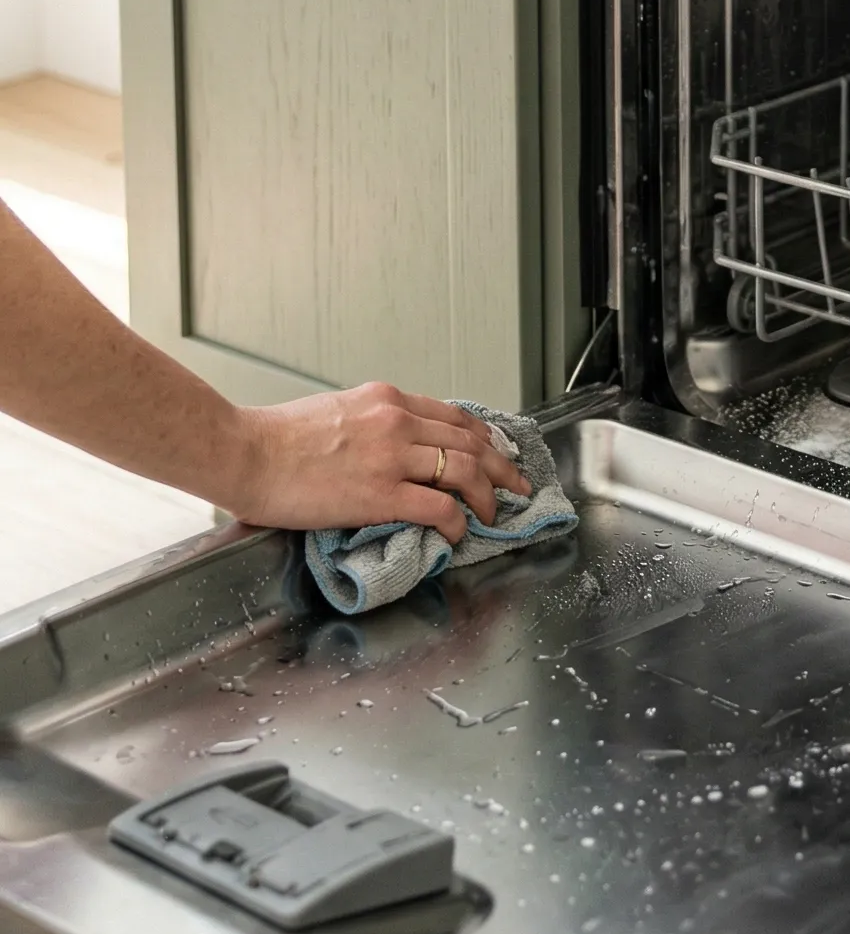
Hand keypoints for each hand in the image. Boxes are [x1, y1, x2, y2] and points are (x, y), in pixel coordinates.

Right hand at [225, 385, 531, 542]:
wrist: (247, 452)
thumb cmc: (279, 437)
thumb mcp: (337, 410)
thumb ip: (371, 423)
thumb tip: (389, 444)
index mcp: (386, 399)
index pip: (454, 416)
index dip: (485, 438)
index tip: (498, 452)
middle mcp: (397, 420)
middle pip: (471, 441)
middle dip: (502, 466)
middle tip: (517, 485)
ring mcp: (392, 456)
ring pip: (465, 471)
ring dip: (487, 496)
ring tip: (494, 515)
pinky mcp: (380, 493)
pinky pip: (439, 507)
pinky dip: (458, 522)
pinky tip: (458, 534)